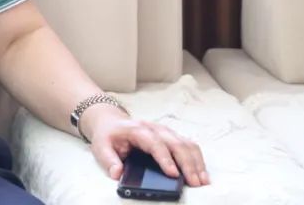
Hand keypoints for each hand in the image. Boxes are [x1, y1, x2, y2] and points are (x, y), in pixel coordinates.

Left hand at [81, 105, 209, 187]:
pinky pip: (188, 145)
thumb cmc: (108, 136)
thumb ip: (108, 160)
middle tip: (195, 183)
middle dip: (187, 164)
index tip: (173, 174)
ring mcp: (164, 131)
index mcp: (136, 130)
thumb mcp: (101, 147)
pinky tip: (202, 172)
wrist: (110, 121)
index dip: (165, 158)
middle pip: (175, 143)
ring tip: (202, 181)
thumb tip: (117, 174)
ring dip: (196, 162)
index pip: (154, 143)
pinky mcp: (171, 136)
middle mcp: (154, 128)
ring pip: (185, 143)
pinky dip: (197, 158)